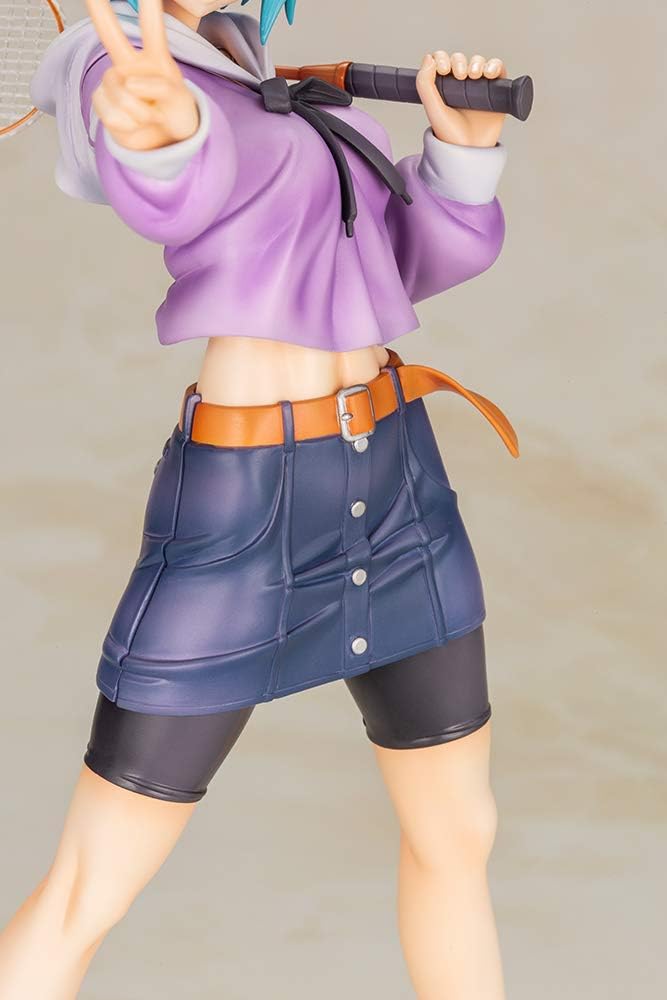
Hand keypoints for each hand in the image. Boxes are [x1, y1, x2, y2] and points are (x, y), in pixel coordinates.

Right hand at [85, 0, 198, 150]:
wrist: (164, 143)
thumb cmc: (176, 114)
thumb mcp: (181, 100)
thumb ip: (161, 86)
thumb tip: (131, 84)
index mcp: (155, 58)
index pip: (151, 27)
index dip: (148, 5)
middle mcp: (130, 65)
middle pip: (110, 34)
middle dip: (100, 9)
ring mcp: (114, 83)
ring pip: (120, 93)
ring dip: (140, 113)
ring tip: (150, 116)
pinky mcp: (102, 102)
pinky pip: (112, 114)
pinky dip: (129, 125)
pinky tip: (135, 124)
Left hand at [416, 51, 506, 147]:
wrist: (470, 150)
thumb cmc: (450, 134)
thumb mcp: (432, 108)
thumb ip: (424, 84)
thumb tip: (428, 58)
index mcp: (444, 86)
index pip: (442, 61)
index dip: (442, 58)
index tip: (443, 70)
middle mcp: (461, 84)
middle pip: (461, 59)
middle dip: (459, 61)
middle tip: (460, 76)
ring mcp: (479, 87)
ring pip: (479, 61)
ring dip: (477, 62)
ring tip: (474, 75)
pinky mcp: (496, 91)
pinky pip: (498, 69)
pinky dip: (495, 65)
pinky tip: (489, 73)